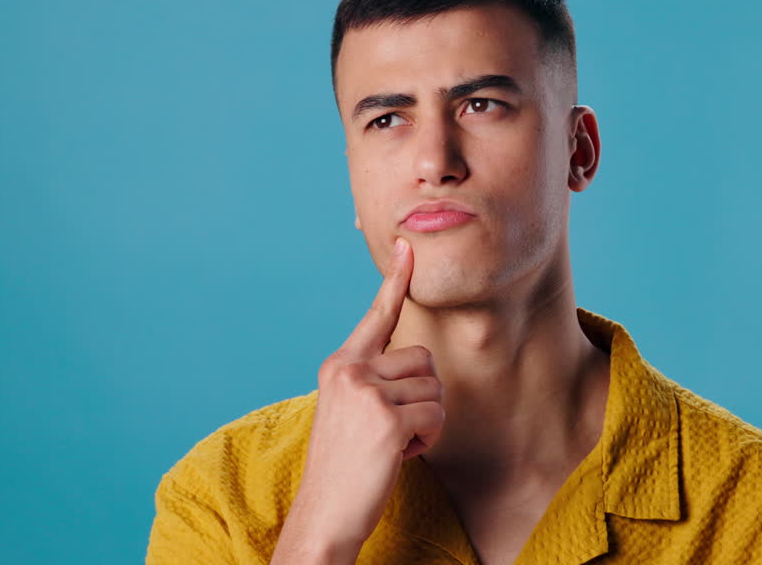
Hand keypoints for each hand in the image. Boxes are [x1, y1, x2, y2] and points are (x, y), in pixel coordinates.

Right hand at [270, 237, 444, 563]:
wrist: (325, 514)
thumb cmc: (345, 467)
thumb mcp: (351, 411)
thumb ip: (372, 380)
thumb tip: (415, 365)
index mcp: (340, 365)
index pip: (377, 316)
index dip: (396, 281)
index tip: (409, 247)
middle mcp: (349, 370)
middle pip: (423, 360)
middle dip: (422, 398)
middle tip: (391, 431)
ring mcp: (366, 393)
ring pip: (434, 389)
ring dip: (425, 423)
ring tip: (391, 445)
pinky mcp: (386, 419)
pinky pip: (436, 416)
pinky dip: (427, 441)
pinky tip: (399, 456)